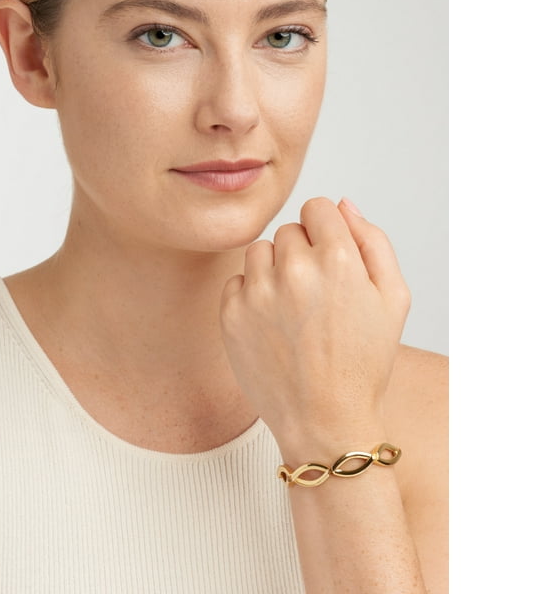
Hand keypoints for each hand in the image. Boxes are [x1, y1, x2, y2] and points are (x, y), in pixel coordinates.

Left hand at [219, 197, 410, 457]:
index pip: (317, 207)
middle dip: (302, 252)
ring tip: (292, 308)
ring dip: (273, 270)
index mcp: (338, 259)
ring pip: (259, 251)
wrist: (325, 421)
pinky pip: (236, 281)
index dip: (326, 232)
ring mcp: (258, 291)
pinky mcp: (231, 313)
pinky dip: (251, 296)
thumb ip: (373, 241)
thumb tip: (342, 205)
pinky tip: (272, 325)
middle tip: (315, 295)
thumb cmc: (363, 362)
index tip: (329, 258)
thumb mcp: (394, 299)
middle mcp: (294, 269)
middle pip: (288, 230)